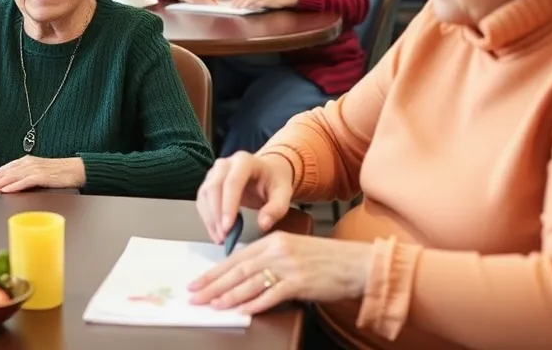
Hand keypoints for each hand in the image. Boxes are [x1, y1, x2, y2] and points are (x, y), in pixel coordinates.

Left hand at [0, 156, 84, 192]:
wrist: (76, 169)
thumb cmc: (58, 172)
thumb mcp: (39, 171)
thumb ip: (26, 175)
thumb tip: (12, 184)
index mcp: (26, 161)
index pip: (6, 167)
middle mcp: (28, 162)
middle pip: (6, 171)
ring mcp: (35, 169)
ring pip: (13, 175)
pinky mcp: (42, 176)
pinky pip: (25, 181)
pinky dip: (14, 185)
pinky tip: (6, 189)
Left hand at [187, 231, 371, 313]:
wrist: (356, 264)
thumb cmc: (326, 260)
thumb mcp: (293, 251)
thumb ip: (269, 259)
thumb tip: (244, 276)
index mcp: (273, 241)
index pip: (236, 257)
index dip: (214, 272)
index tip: (198, 282)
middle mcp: (277, 251)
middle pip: (237, 270)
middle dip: (213, 285)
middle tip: (195, 296)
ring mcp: (288, 266)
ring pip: (250, 282)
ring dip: (229, 296)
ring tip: (213, 305)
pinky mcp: (300, 282)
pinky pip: (272, 294)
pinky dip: (255, 304)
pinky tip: (242, 311)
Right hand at [196, 152, 294, 243]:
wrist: (268, 170)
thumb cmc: (274, 181)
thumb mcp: (283, 193)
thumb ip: (276, 208)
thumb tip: (263, 224)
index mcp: (244, 161)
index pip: (232, 183)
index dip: (227, 206)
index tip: (228, 228)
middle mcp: (225, 163)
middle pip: (214, 187)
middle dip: (216, 215)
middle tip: (224, 236)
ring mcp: (215, 171)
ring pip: (205, 194)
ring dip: (209, 218)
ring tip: (220, 238)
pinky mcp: (209, 182)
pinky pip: (202, 200)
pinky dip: (207, 217)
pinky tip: (215, 232)